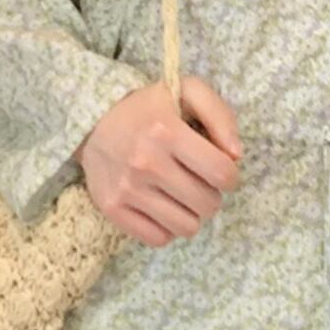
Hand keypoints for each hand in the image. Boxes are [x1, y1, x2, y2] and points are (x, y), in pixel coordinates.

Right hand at [73, 73, 241, 245]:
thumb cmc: (149, 107)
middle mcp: (146, 162)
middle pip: (207, 204)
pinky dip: (167, 228)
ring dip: (191, 214)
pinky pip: (158, 238)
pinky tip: (163, 207)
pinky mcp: (111, 208)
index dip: (229, 175)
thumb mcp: (188, 92)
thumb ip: (220, 116)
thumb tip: (236, 156)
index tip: (219, 169)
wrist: (93, 121)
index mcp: (167, 131)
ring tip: (182, 195)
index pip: (221, 173)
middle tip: (198, 181)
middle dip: (211, 195)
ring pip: (186, 227)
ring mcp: (126, 188)